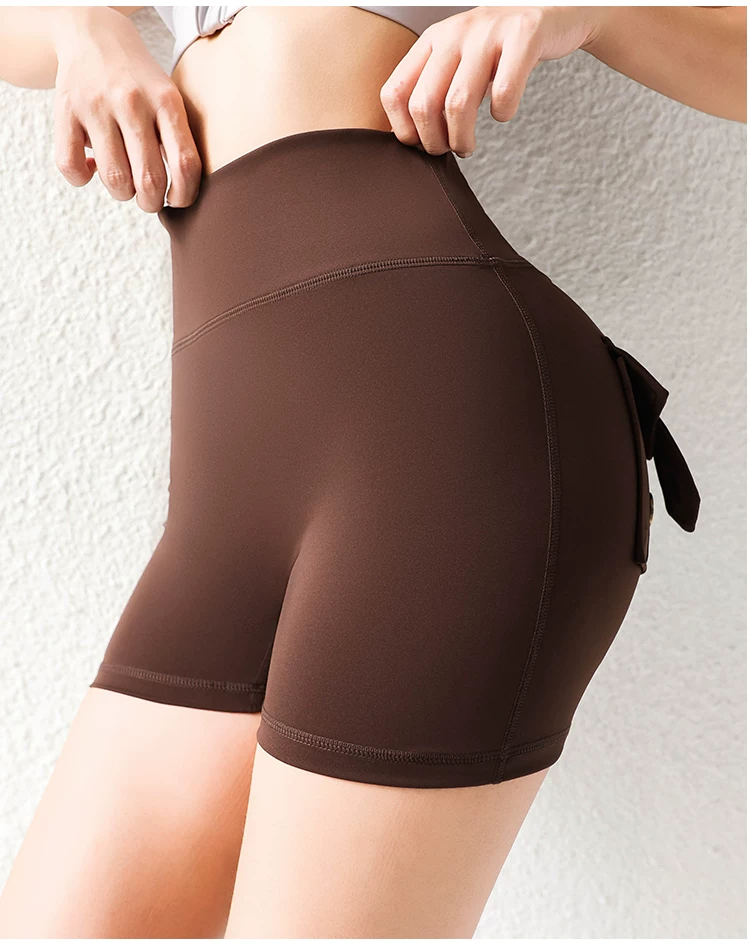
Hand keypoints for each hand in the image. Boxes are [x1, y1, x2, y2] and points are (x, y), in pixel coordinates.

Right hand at [52, 6, 200, 211]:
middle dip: (151, 202)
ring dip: (121, 193)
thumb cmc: (140, 84)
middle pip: (149, 179)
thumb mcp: (168, 99)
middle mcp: (132, 101)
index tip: (177, 200)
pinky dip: (83, 177)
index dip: (184, 195)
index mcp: (167, 101)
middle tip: (148, 199)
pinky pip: (71, 166)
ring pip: (114, 178)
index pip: (185, 164)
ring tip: (123, 180)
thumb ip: (178, 141)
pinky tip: (92, 166)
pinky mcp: (66, 110)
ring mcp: (97, 105)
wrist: (94, 36)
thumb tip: (181, 195)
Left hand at [380, 6, 604, 157]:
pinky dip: (503, 114)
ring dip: (462, 139)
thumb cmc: (501, 49)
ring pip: (458, 104)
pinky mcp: (524, 35)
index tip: (423, 144)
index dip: (405, 131)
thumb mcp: (459, 59)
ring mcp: (488, 32)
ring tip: (469, 146)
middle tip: (450, 149)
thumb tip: (411, 140)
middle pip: (423, 105)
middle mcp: (454, 33)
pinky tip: (503, 113)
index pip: (394, 93)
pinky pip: (504, 92)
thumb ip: (434, 88)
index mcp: (432, 40)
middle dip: (434, 142)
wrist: (555, 11)